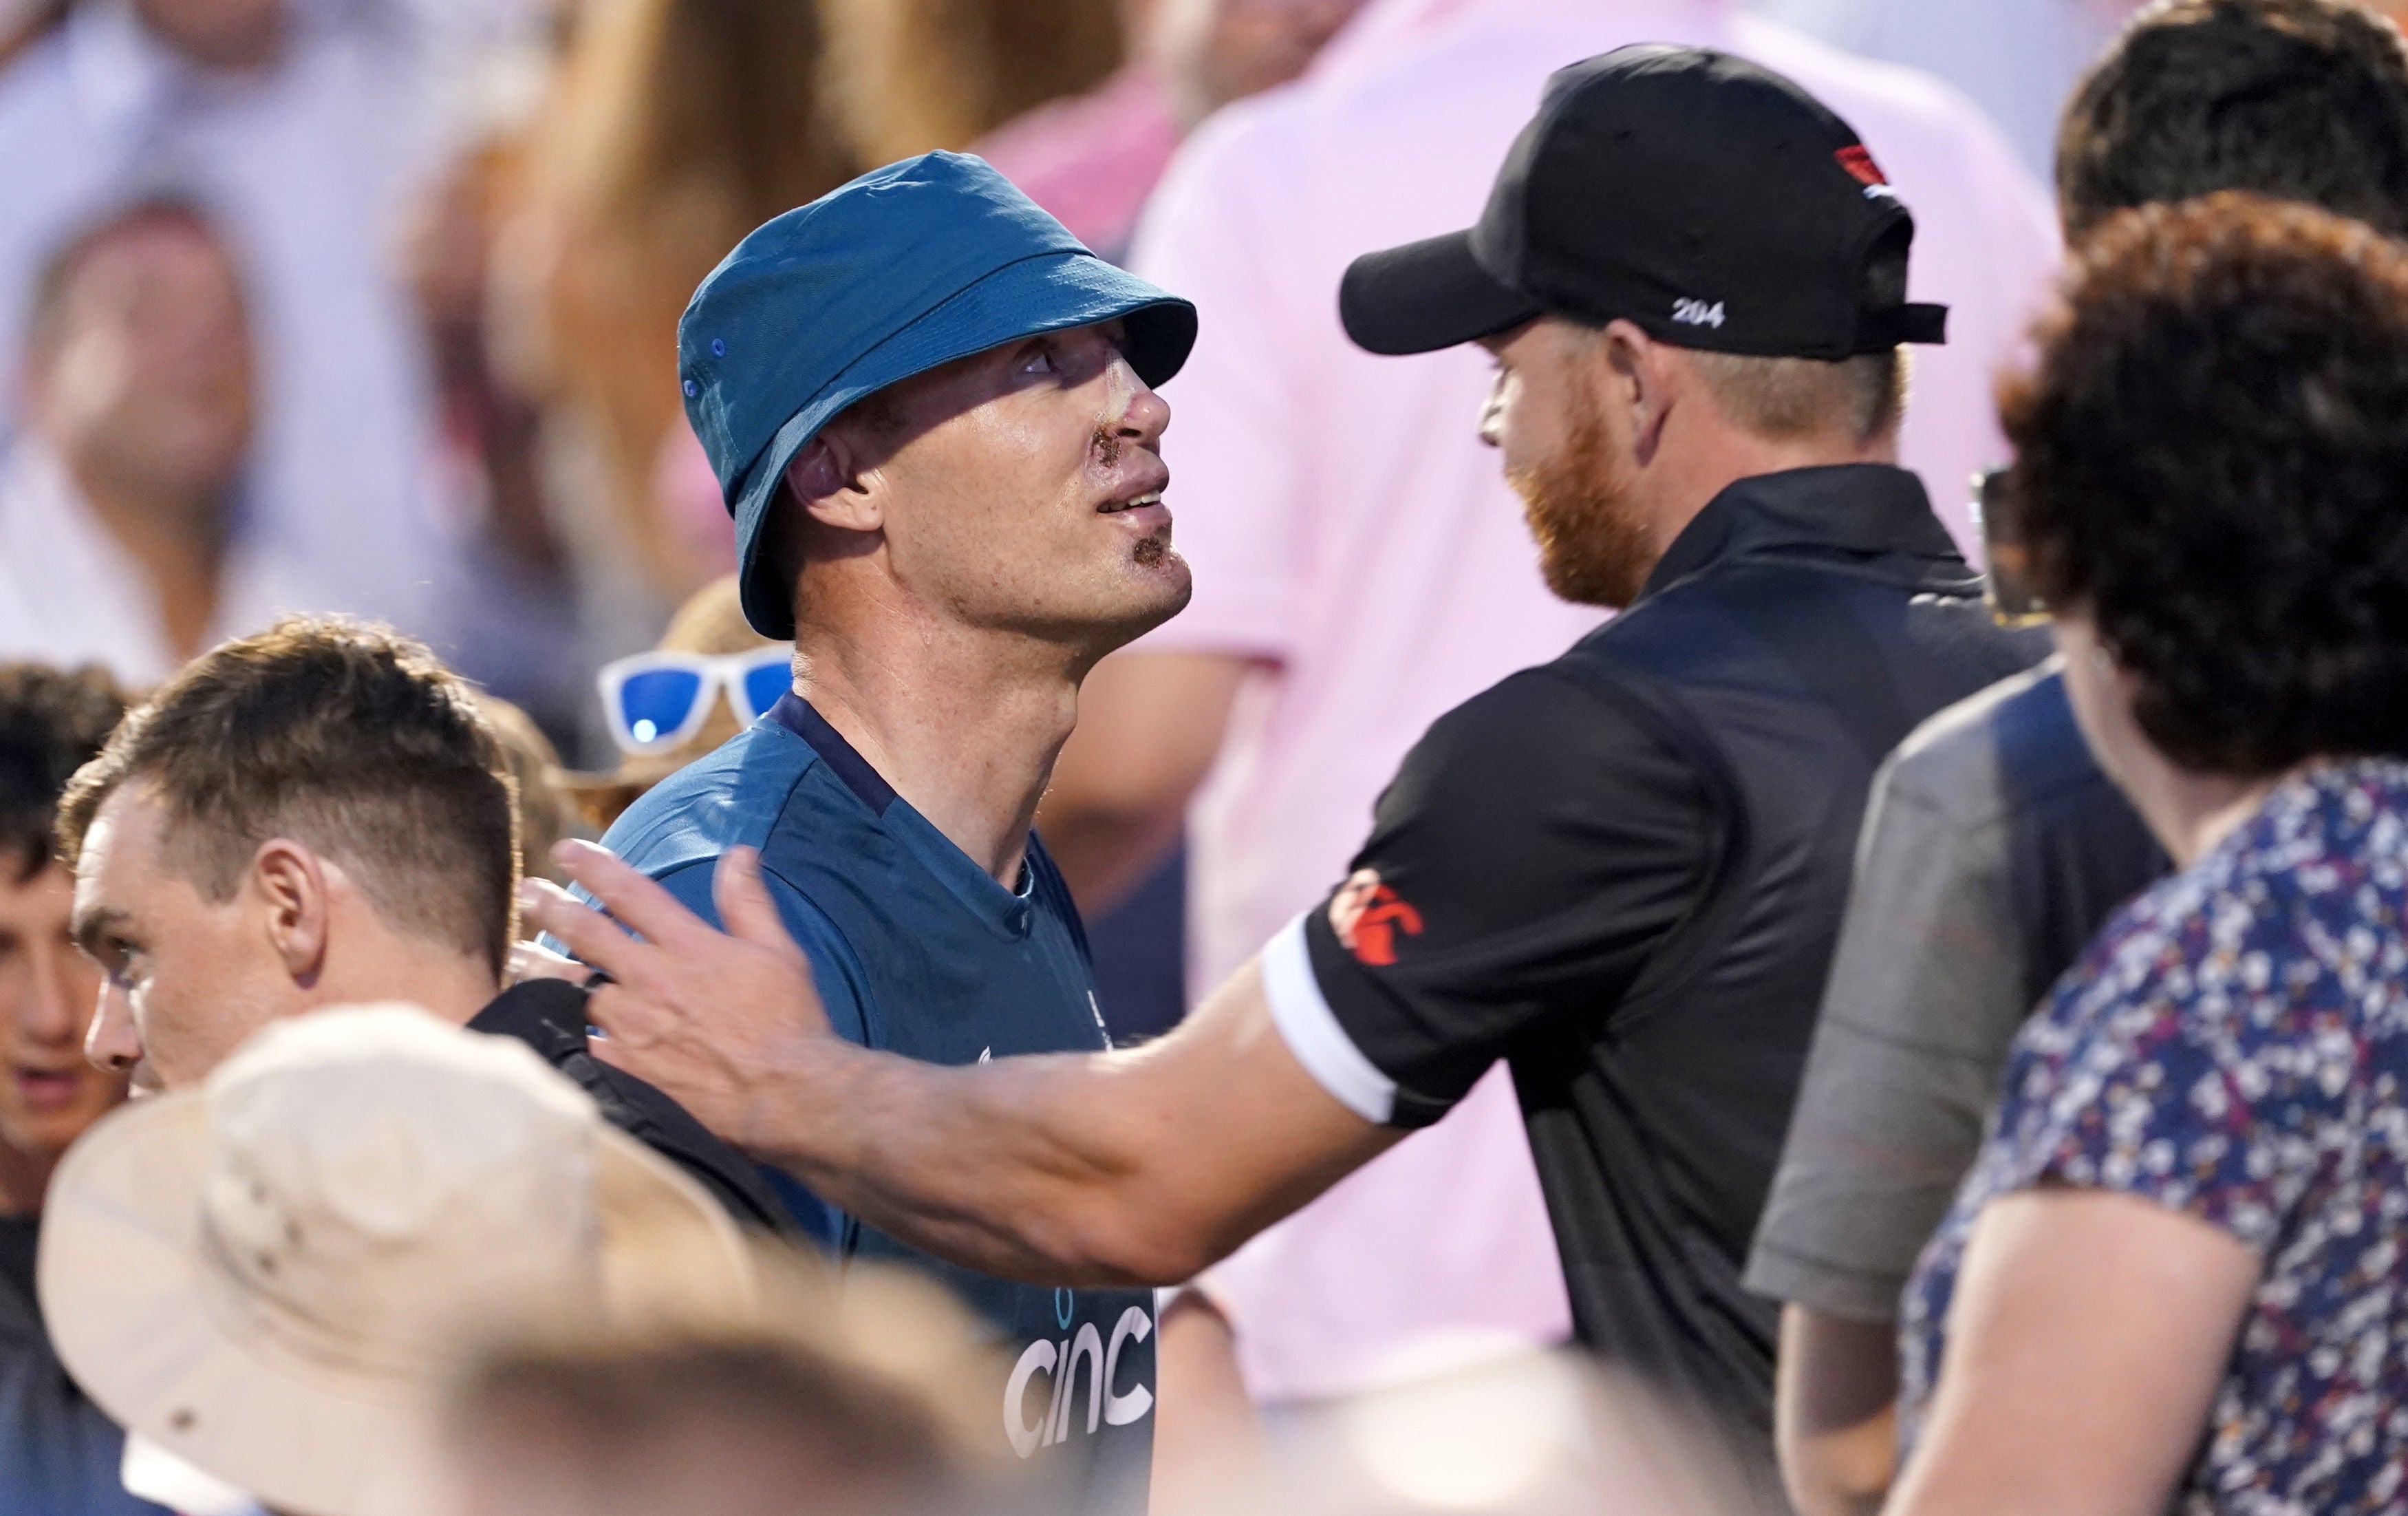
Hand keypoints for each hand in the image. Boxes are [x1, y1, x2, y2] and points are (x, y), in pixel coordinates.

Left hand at [515, 840, 833, 1154]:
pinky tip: (533, 1021)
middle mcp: (651, 979)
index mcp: (688, 945)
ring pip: (568, 986)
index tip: (566, 850)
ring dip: (536, 964)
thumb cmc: (790, 1023)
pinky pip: (574, 1042)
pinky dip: (551, 1027)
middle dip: (550, 905)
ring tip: (515, 953)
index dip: (592, 866)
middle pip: (586, 931)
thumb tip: (739, 852)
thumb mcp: (780, 951)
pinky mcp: (625, 1069)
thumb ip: (749, 900)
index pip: (628, 892)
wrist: (787, 1095)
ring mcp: (632, 1026)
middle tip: (526, 891)